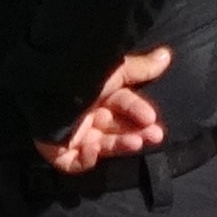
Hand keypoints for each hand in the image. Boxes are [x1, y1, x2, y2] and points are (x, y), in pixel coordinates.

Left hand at [38, 46, 170, 174]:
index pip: (122, 104)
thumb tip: (167, 54)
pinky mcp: (57, 151)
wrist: (48, 88)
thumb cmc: (82, 77)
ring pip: (102, 145)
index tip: (151, 117)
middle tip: (155, 136)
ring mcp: (72, 133)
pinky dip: (86, 159)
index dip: (138, 110)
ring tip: (137, 142)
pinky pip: (73, 162)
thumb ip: (141, 68)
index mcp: (97, 94)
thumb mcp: (115, 70)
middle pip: (116, 128)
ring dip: (121, 144)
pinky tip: (94, 148)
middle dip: (137, 132)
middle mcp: (86, 113)